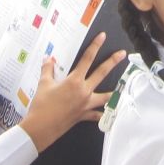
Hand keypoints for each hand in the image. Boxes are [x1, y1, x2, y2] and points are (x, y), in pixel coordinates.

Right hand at [19, 34, 125, 151]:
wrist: (40, 127)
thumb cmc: (41, 105)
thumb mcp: (43, 84)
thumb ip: (47, 69)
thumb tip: (48, 58)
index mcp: (74, 81)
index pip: (87, 59)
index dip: (95, 46)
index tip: (103, 36)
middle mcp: (84, 91)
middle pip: (101, 73)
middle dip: (112, 62)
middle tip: (122, 54)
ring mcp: (86, 104)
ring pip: (105, 97)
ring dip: (114, 93)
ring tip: (123, 90)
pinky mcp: (83, 116)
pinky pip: (96, 115)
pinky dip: (101, 114)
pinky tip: (108, 114)